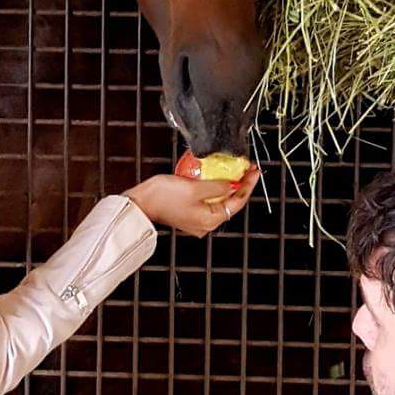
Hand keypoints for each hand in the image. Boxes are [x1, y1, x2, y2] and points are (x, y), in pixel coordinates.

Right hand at [125, 167, 259, 236]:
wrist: (140, 203)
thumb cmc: (163, 196)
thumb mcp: (195, 187)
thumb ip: (218, 186)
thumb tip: (234, 185)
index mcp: (210, 220)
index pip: (237, 202)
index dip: (248, 185)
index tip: (254, 172)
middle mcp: (205, 225)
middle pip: (229, 203)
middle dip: (239, 185)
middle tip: (246, 169)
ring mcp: (196, 221)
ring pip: (217, 202)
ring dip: (225, 186)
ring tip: (233, 171)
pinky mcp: (187, 214)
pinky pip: (205, 201)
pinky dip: (212, 189)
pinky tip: (213, 177)